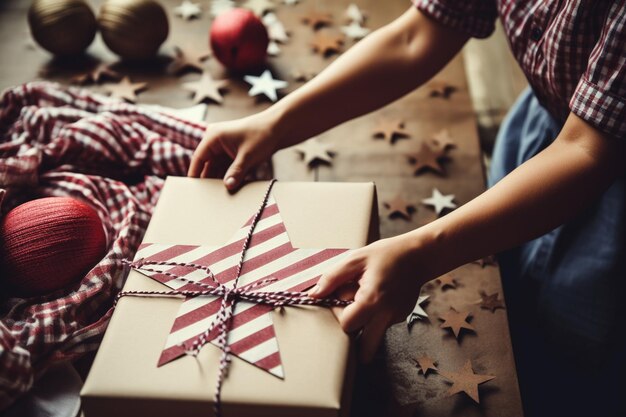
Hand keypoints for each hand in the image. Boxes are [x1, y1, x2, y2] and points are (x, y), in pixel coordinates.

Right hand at [188, 110, 282, 190]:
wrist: (279, 128)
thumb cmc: (262, 135)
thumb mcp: (248, 156)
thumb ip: (236, 172)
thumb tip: (228, 186)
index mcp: (214, 136)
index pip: (199, 158)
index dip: (195, 173)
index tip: (193, 189)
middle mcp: (217, 141)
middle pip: (207, 164)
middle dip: (209, 179)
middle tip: (208, 197)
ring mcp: (225, 147)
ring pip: (217, 167)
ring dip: (220, 179)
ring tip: (220, 195)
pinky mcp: (234, 152)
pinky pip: (227, 167)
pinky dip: (229, 176)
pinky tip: (231, 188)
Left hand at [310, 234, 427, 361]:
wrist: (419, 254)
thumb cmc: (385, 254)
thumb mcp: (354, 260)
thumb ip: (331, 278)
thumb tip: (314, 295)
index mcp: (372, 300)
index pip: (347, 325)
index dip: (339, 314)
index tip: (340, 298)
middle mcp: (387, 315)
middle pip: (365, 347)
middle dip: (353, 338)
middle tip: (350, 317)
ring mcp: (397, 318)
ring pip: (374, 336)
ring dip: (364, 325)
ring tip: (365, 300)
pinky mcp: (402, 316)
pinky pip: (383, 324)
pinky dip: (376, 316)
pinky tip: (379, 296)